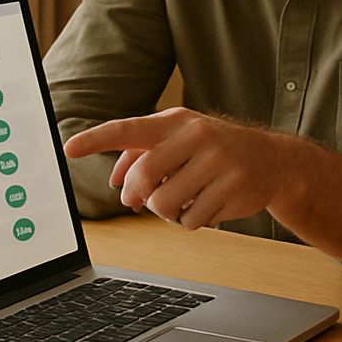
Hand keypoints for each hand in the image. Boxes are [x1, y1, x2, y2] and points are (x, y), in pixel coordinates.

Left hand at [62, 109, 289, 228]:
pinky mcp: (233, 187)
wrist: (272, 159)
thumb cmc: (214, 149)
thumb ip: (144, 155)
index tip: (69, 149)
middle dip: (140, 195)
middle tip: (144, 200)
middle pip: (144, 176)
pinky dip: (191, 221)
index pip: (129, 129)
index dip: (96, 139)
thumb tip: (117, 184)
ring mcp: (218, 161)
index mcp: (177, 120)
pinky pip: (191, 220)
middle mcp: (197, 136)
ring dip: (167, 212)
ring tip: (184, 200)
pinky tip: (206, 206)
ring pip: (166, 204)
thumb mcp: (181, 140)